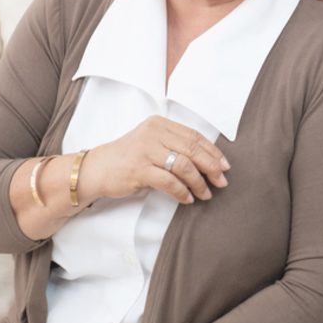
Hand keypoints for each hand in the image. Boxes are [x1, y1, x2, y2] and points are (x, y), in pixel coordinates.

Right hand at [84, 116, 229, 204]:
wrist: (97, 168)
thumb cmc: (128, 158)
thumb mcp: (152, 143)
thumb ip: (174, 146)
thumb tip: (209, 162)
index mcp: (159, 124)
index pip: (194, 136)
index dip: (212, 151)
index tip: (225, 165)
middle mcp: (153, 133)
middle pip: (192, 149)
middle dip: (211, 167)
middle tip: (222, 181)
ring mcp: (145, 150)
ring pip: (184, 166)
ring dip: (199, 183)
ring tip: (205, 194)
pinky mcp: (139, 169)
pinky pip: (169, 181)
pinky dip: (182, 192)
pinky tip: (188, 198)